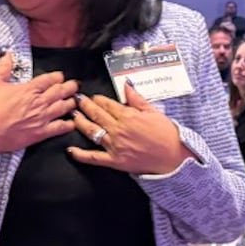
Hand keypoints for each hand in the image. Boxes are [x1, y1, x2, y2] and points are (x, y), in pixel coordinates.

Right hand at [0, 53, 77, 167]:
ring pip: (63, 108)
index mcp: (29, 89)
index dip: (57, 77)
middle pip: (60, 92)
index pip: (49, 79)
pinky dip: (67, 125)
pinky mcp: (40, 133)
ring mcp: (41, 118)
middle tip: (74, 85)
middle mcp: (38, 102)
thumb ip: (3, 68)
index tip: (60, 76)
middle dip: (69, 87)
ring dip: (70, 103)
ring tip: (74, 101)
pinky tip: (71, 123)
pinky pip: (59, 128)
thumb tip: (7, 56)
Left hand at [69, 82, 191, 174]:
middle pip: (97, 115)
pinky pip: (94, 158)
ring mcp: (114, 146)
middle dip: (85, 106)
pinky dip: (81, 154)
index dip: (98, 100)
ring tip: (72, 115)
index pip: (107, 104)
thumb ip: (136, 98)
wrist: (173, 157)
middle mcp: (118, 129)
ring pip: (92, 132)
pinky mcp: (114, 161)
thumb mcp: (153, 111)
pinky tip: (71, 150)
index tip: (93, 97)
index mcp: (128, 115)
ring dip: (80, 122)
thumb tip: (126, 84)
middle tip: (76, 100)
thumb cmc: (166, 134)